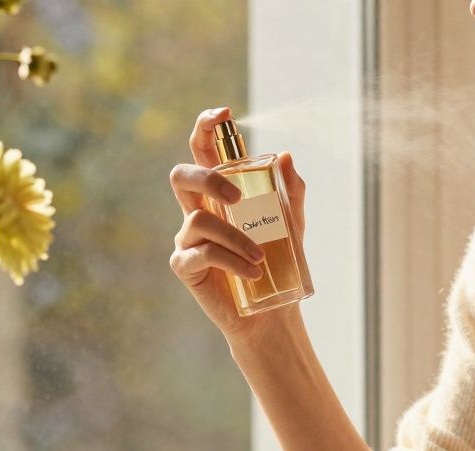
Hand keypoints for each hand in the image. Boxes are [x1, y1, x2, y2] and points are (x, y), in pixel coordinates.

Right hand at [167, 106, 308, 347]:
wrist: (272, 314)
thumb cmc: (279, 265)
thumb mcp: (292, 226)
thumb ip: (291, 193)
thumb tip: (285, 156)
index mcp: (219, 194)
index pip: (204, 152)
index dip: (206, 128)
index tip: (224, 113)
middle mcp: (198, 211)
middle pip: (182, 176)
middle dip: (207, 179)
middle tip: (236, 197)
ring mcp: (187, 239)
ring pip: (198, 221)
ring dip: (235, 237)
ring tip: (261, 259)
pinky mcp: (185, 266)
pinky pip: (203, 253)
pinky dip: (231, 260)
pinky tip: (252, 273)